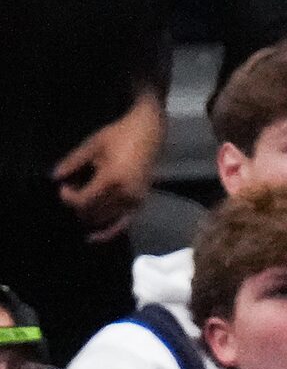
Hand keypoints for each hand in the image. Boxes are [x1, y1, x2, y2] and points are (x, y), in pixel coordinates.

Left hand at [53, 99, 162, 238]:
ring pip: (103, 219)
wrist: (150, 130)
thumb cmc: (120, 134)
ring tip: (85, 200)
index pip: (82, 202)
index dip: (67, 197)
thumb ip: (73, 162)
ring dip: (89, 214)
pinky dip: (109, 232)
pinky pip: (123, 224)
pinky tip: (94, 237)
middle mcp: (124, 194)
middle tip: (74, 190)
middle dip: (77, 205)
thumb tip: (55, 177)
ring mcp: (134, 199)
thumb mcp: (93, 145)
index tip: (63, 186)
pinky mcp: (141, 201)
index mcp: (111, 180)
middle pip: (91, 213)